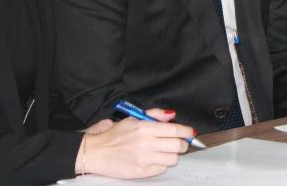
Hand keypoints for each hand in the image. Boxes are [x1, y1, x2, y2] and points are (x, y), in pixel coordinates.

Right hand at [79, 110, 193, 178]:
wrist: (95, 152)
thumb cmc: (114, 135)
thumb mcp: (133, 118)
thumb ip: (154, 115)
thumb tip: (171, 115)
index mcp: (145, 128)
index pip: (175, 130)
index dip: (187, 132)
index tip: (190, 133)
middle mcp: (147, 143)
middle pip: (178, 145)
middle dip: (182, 144)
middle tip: (178, 143)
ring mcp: (145, 159)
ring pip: (172, 159)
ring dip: (171, 155)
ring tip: (162, 151)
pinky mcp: (141, 172)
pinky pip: (161, 169)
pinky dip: (161, 164)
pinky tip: (153, 159)